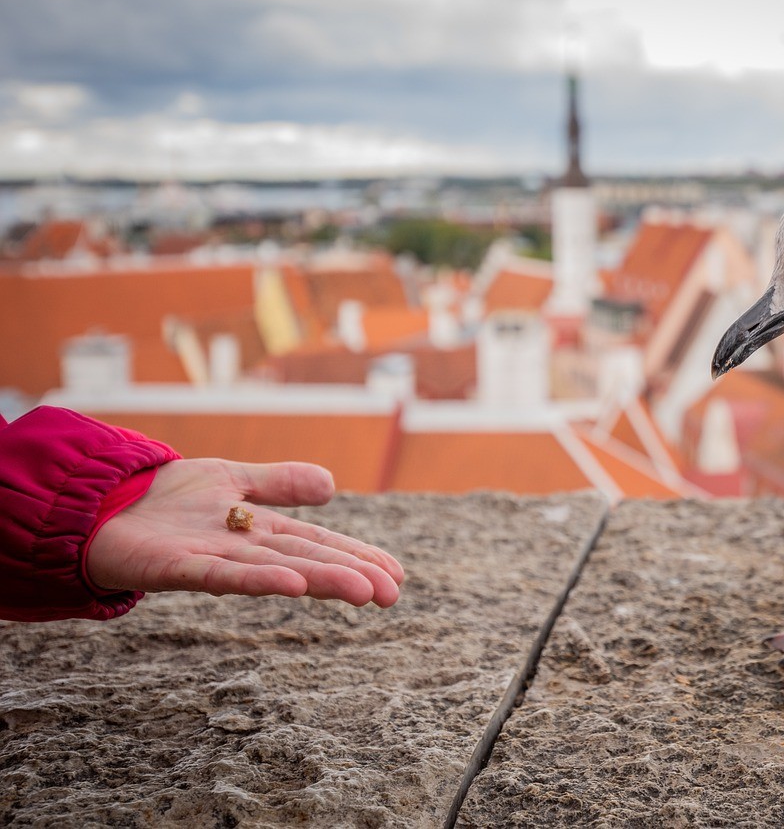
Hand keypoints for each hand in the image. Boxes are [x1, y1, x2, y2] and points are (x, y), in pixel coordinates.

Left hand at [88, 459, 403, 607]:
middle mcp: (244, 548)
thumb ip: (280, 482)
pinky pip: (224, 576)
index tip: (396, 575)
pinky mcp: (179, 567)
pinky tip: (293, 585)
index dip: (358, 556)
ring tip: (363, 592)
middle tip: (393, 594)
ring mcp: (215, 559)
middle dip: (351, 575)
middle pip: (307, 559)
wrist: (98, 504)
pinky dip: (260, 580)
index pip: (319, 542)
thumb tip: (332, 486)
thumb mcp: (232, 477)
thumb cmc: (164, 499)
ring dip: (321, 581)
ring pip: (278, 570)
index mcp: (260, 529)